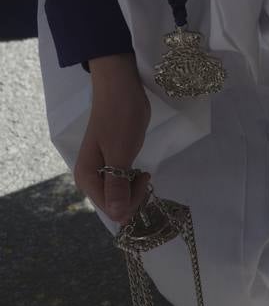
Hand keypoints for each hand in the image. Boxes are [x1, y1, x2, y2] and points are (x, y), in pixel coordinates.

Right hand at [74, 54, 150, 222]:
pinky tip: (139, 173)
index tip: (142, 181)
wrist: (119, 89)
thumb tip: (118, 217)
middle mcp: (89, 180)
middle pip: (114, 207)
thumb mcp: (119, 154)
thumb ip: (117, 187)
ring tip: (143, 174)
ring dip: (134, 192)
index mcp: (86, 178)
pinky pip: (121, 187)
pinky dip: (132, 185)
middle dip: (132, 199)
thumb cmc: (119, 118)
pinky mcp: (111, 167)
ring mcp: (100, 174)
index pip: (111, 210)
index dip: (130, 203)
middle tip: (145, 177)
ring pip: (119, 199)